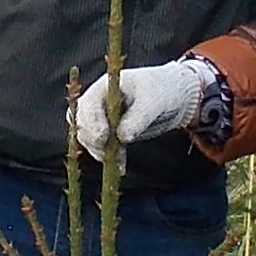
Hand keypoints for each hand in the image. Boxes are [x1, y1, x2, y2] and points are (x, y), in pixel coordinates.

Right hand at [69, 57, 214, 157]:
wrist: (173, 95)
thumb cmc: (162, 90)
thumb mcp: (153, 102)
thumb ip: (138, 118)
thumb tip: (122, 137)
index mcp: (105, 87)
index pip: (87, 105)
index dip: (91, 122)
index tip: (103, 137)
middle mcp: (98, 102)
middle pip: (82, 123)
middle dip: (92, 140)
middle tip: (107, 154)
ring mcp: (102, 117)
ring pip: (88, 138)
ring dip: (100, 151)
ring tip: (118, 163)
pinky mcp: (110, 132)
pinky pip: (102, 147)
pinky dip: (110, 157)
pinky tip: (121, 168)